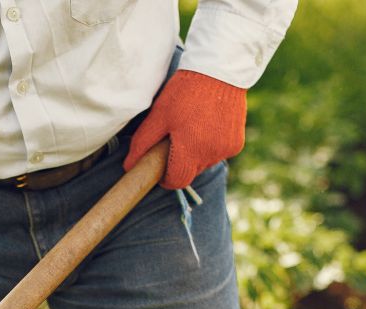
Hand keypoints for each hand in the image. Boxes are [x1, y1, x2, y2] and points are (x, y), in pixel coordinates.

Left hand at [123, 69, 246, 190]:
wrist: (220, 70)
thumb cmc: (184, 92)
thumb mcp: (158, 116)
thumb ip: (142, 144)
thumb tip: (128, 166)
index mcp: (190, 151)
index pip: (176, 182)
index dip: (165, 178)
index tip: (159, 167)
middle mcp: (211, 155)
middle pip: (189, 174)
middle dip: (179, 165)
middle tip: (173, 142)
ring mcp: (226, 150)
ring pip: (203, 164)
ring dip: (195, 155)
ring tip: (190, 130)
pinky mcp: (237, 143)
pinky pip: (218, 153)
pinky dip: (209, 146)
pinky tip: (206, 127)